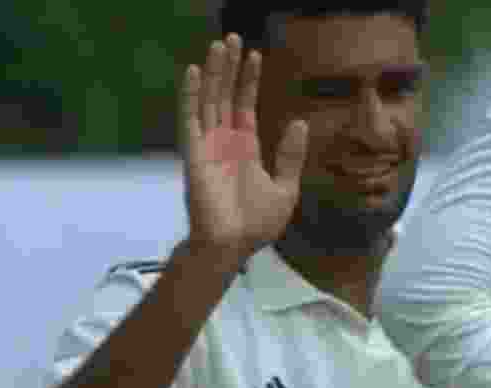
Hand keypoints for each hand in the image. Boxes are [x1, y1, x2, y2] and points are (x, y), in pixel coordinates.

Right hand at [182, 34, 308, 263]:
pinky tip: (196, 72)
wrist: (234, 246)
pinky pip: (191, 118)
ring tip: (219, 45)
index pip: (245, 106)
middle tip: (232, 38)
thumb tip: (299, 122)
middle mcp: (225, 142)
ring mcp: (208, 145)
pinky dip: (192, 95)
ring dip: (214, 72)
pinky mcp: (195, 153)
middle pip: (225, 96)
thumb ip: (291, 156)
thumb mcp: (286, 187)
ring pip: (209, 100)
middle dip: (230, 68)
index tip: (255, 56)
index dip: (249, 81)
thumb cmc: (256, 224)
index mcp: (245, 148)